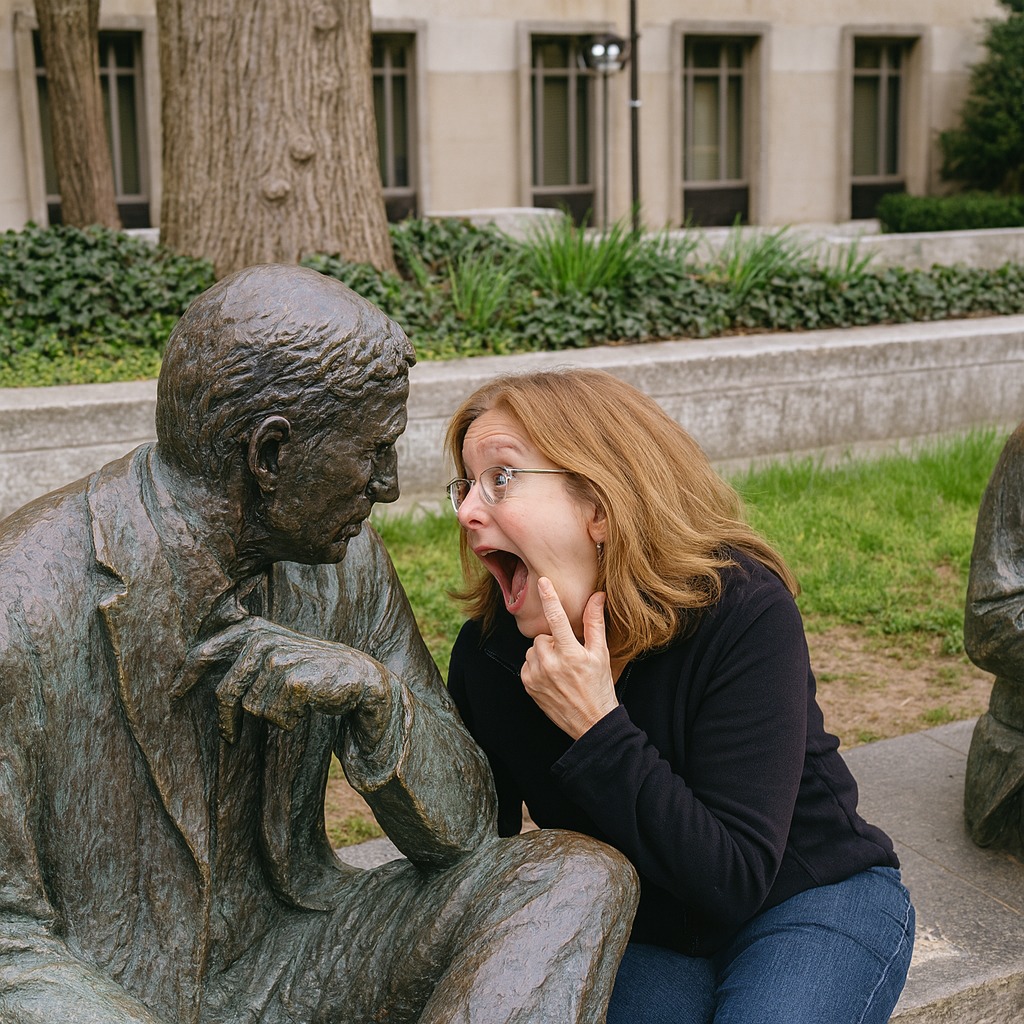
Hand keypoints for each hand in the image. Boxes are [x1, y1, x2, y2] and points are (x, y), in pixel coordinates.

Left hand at [173, 617, 389, 742]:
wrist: (358, 679)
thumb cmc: (310, 673)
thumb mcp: (275, 657)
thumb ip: (241, 658)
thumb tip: (188, 673)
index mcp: (253, 630)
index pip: (205, 651)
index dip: (185, 676)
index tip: (173, 695)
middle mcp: (263, 639)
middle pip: (225, 692)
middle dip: (227, 721)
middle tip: (231, 738)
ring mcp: (279, 658)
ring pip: (252, 708)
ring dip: (272, 715)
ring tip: (294, 704)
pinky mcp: (294, 680)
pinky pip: (275, 716)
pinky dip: (289, 719)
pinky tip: (307, 706)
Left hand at [521, 578, 618, 739]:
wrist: (591, 722)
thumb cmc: (599, 686)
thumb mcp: (601, 654)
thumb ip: (595, 623)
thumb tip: (597, 596)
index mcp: (571, 654)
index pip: (557, 619)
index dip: (550, 597)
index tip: (543, 581)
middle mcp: (551, 664)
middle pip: (543, 636)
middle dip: (554, 641)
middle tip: (570, 656)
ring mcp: (537, 676)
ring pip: (533, 649)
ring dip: (544, 654)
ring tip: (561, 668)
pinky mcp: (528, 685)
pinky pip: (527, 664)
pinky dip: (537, 666)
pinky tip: (552, 677)